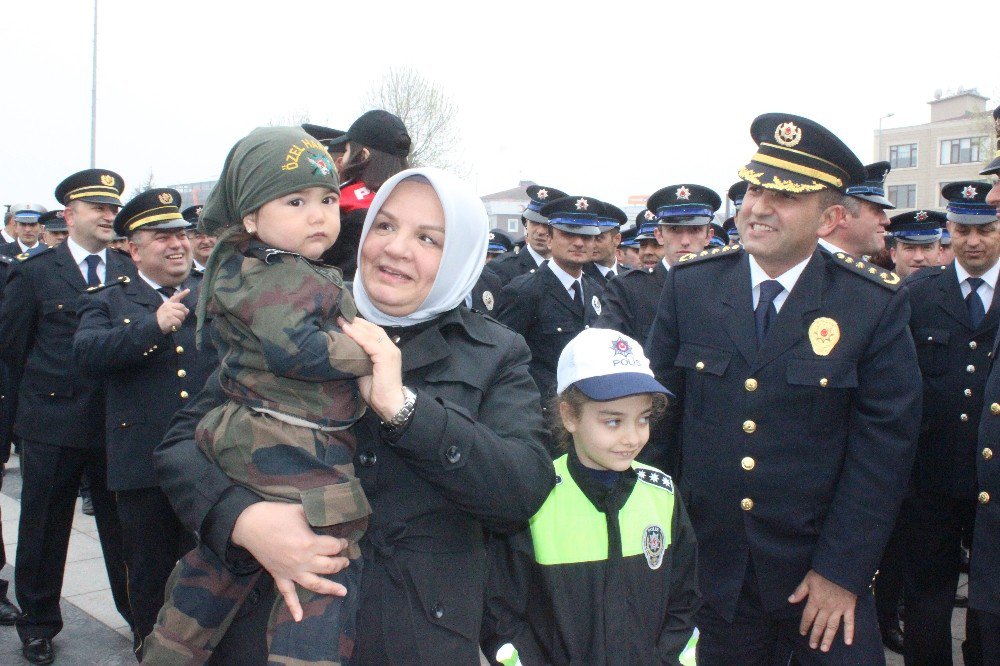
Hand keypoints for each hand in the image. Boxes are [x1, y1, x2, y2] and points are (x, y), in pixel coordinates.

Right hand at [156, 288, 190, 333]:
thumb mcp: (167, 310)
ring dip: (180, 320)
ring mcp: (168, 312)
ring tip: (174, 322)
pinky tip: (173, 326)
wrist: (154, 325)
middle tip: (177, 318)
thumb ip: (176, 308)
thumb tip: (187, 310)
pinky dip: (178, 325)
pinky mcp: (169, 319)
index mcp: (167, 304)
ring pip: (182, 315)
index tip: (188, 290)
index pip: (176, 297)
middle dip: (183, 313)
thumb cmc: (162, 318)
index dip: (183, 293)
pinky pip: (179, 322)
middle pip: (182, 307)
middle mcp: (168, 306)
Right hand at [231, 502, 350, 621]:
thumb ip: (316, 515)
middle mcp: (303, 561)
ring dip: (330, 588)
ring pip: (315, 584)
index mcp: (309, 544)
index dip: (341, 544)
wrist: (248, 525)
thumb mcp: (300, 510)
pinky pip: (287, 594)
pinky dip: (293, 607)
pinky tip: (299, 618)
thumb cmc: (275, 515)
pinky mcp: (279, 575)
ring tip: (343, 591)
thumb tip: (329, 515)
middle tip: (345, 560)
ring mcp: (291, 571)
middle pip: (329, 566)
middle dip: (340, 563)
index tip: (343, 542)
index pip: (333, 547)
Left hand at [339, 316, 404, 420]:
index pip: (374, 332)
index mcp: (387, 350)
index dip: (360, 325)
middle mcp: (391, 347)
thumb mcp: (365, 370)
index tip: (345, 320)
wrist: (389, 404)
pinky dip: (357, 336)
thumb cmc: (377, 391)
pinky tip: (347, 331)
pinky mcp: (386, 357)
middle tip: (341, 316)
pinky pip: (369, 343)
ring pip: (371, 333)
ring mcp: (390, 351)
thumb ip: (359, 358)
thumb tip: (345, 350)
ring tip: (341, 321)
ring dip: (355, 326)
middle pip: (373, 329)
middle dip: (357, 322)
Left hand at [789, 569, 856, 651]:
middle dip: (815, 636)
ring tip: (824, 648)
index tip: (802, 633)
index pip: (808, 616)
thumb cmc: (824, 573)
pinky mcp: (849, 608)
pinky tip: (848, 642)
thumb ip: (800, 591)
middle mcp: (826, 608)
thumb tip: (790, 600)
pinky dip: (849, 632)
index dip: (804, 625)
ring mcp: (838, 609)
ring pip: (832, 627)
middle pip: (819, 624)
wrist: (842, 569)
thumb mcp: (808, 579)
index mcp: (815, 601)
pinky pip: (849, 622)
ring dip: (828, 638)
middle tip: (812, 646)